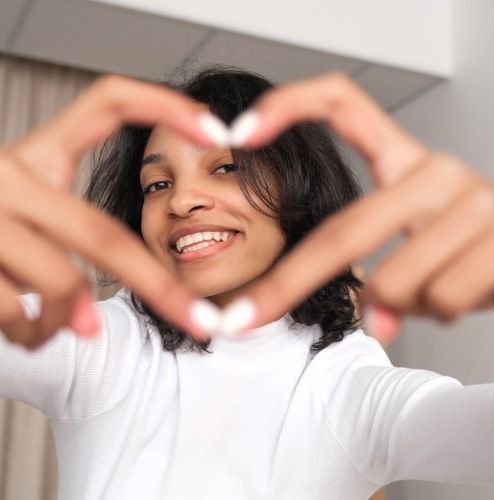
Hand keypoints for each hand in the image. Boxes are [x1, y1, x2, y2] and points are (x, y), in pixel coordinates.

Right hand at [0, 75, 225, 349]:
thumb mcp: (28, 212)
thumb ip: (69, 249)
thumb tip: (92, 327)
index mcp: (36, 153)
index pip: (108, 102)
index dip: (165, 106)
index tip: (217, 129)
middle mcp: (7, 172)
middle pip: (103, 233)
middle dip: (160, 288)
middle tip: (202, 322)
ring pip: (60, 285)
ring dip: (70, 320)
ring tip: (58, 326)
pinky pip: (18, 314)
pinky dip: (33, 335)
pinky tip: (26, 329)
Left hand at [227, 73, 493, 341]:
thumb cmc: (470, 245)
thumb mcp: (419, 237)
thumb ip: (383, 274)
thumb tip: (379, 321)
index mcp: (404, 160)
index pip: (342, 105)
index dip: (289, 106)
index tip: (241, 132)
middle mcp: (436, 171)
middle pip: (345, 232)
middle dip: (287, 285)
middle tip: (244, 319)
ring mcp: (472, 201)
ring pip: (396, 282)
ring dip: (407, 306)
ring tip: (437, 290)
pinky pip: (441, 298)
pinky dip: (443, 312)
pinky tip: (468, 291)